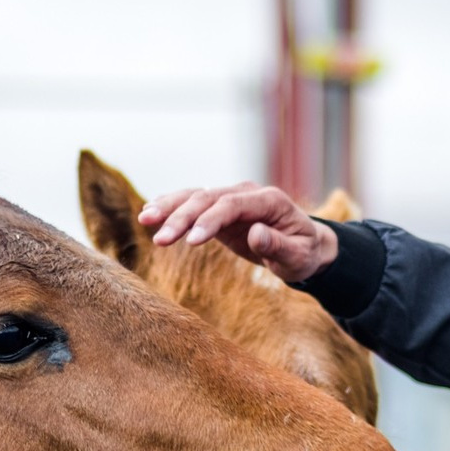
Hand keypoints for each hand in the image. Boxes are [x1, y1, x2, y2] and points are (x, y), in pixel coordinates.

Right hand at [137, 183, 338, 282]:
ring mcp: (232, 198)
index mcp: (269, 200)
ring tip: (144, 220)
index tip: (191, 242)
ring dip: (169, 207)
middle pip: (208, 199)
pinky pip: (193, 204)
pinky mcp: (221, 210)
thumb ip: (278, 246)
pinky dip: (172, 207)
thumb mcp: (298, 256)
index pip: (233, 205)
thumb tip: (256, 233)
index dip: (210, 220)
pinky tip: (150, 214)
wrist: (305, 246)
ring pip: (196, 197)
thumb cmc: (303, 253)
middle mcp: (248, 193)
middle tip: (160, 240)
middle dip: (182, 218)